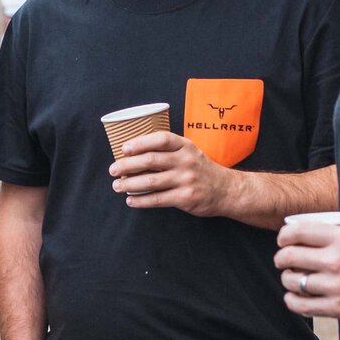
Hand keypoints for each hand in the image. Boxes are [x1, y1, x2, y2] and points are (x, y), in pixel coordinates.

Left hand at [107, 131, 234, 218]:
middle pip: (150, 160)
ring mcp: (186, 180)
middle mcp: (186, 161)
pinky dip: (141, 200)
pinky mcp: (185, 198)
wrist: (226, 190)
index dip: (140, 142)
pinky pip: (157, 199)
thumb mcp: (189, 152)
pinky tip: (131, 200)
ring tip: (117, 186)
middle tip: (113, 170)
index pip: (160, 139)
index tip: (124, 148)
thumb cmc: (201, 169)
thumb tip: (134, 154)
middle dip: (127, 165)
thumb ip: (168, 151)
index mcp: (185, 146)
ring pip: (151, 181)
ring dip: (129, 184)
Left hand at [276, 215, 339, 328]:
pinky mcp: (338, 309)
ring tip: (293, 279)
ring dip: (288, 279)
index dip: (285, 235)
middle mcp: (335, 261)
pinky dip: (293, 301)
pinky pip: (302, 306)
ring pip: (293, 281)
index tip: (285, 239)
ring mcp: (335, 286)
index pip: (299, 231)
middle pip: (290, 256)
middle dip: (281, 257)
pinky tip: (296, 298)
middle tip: (284, 260)